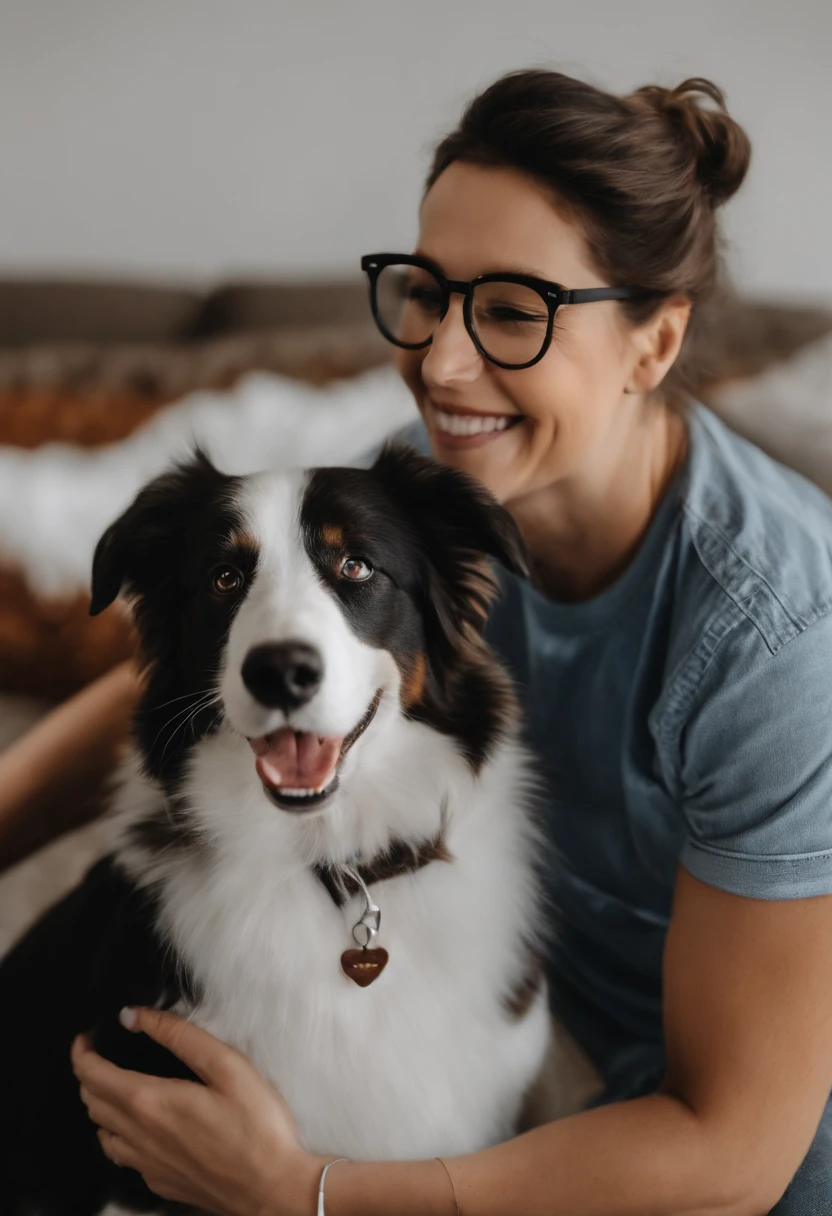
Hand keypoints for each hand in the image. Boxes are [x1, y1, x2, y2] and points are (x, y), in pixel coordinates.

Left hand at [71, 1006, 323, 1215]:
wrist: (271, 1188)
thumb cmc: (256, 1127)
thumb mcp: (227, 1065)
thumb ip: (179, 1035)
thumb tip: (136, 1016)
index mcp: (151, 1102)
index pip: (94, 1075)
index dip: (82, 1053)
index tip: (86, 1039)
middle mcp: (140, 1136)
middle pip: (92, 1103)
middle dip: (88, 1074)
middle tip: (100, 1055)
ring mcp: (148, 1164)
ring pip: (102, 1133)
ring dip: (99, 1106)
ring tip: (113, 1087)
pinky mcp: (160, 1182)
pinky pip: (123, 1156)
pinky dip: (118, 1136)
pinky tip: (138, 1128)